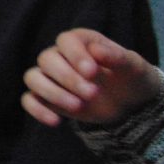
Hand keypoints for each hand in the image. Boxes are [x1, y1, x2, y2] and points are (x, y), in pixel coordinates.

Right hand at [22, 29, 163, 127]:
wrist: (130, 102)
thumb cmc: (131, 77)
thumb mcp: (133, 66)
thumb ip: (117, 56)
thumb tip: (96, 50)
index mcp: (80, 41)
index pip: (66, 41)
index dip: (75, 55)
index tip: (92, 72)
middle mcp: (60, 55)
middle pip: (46, 59)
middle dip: (68, 78)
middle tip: (93, 94)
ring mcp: (50, 77)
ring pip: (33, 78)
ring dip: (52, 93)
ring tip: (78, 107)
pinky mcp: (46, 97)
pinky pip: (29, 100)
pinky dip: (37, 110)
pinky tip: (56, 122)